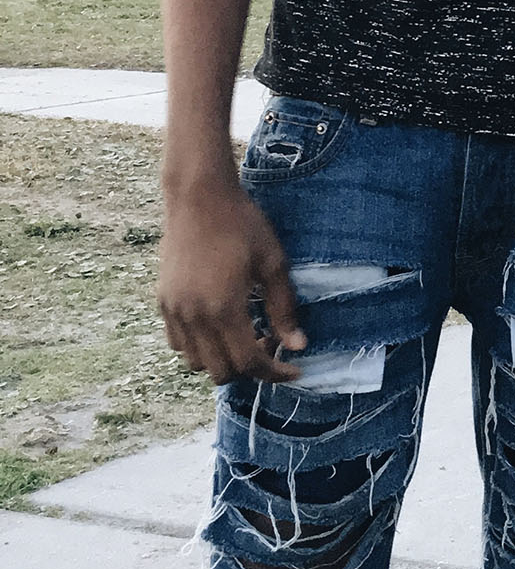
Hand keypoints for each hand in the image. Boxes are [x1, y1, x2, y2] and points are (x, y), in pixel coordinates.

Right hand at [158, 182, 306, 384]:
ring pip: (196, 363)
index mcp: (224, 307)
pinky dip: (200, 347)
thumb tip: (298, 346)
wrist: (199, 196)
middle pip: (221, 372)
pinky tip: (219, 325)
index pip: (249, 362)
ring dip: (223, 359)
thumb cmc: (242, 223)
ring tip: (244, 334)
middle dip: (249, 369)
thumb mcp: (272, 262)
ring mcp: (174, 310)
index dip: (274, 372)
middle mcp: (194, 316)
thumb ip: (283, 308)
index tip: (294, 370)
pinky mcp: (163, 302)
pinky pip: (178, 344)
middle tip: (270, 345)